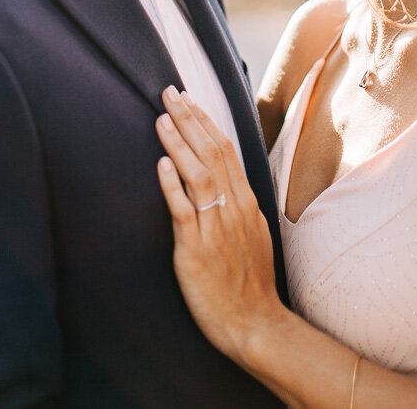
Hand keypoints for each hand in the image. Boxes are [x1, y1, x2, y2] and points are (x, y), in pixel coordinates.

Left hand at [156, 88, 284, 363]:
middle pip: (211, 152)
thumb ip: (238, 204)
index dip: (205, 121)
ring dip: (178, 143)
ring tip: (161, 119)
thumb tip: (225, 180)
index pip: (225, 149)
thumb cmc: (250, 282)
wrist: (255, 324)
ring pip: (198, 175)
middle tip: (170, 92)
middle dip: (189, 120)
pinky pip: (184, 212)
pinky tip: (161, 165)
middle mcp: (233, 208)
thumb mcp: (253, 233)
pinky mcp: (197, 251)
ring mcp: (216, 228)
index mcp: (245, 201)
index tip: (188, 99)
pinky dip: (173, 186)